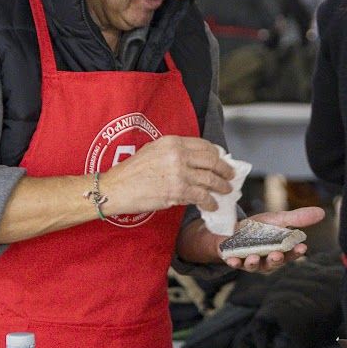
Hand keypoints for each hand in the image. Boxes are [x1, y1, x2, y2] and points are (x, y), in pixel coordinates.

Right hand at [102, 136, 234, 213]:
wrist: (116, 188)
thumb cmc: (131, 172)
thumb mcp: (152, 150)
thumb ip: (173, 152)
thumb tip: (194, 160)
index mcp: (172, 142)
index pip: (204, 145)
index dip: (216, 154)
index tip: (221, 160)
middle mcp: (178, 155)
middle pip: (212, 161)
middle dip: (225, 169)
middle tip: (230, 175)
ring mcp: (179, 173)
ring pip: (210, 179)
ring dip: (221, 186)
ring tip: (226, 190)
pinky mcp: (178, 191)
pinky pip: (202, 196)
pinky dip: (210, 202)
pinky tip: (212, 205)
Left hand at [221, 208, 324, 271]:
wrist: (232, 228)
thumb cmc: (258, 227)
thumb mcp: (278, 219)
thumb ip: (297, 218)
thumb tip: (321, 212)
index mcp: (280, 251)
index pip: (291, 254)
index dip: (296, 252)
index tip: (302, 247)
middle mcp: (266, 261)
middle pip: (273, 263)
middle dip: (275, 260)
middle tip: (276, 255)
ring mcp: (250, 262)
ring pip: (254, 266)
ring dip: (254, 263)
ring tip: (254, 257)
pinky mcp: (234, 260)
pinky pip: (234, 263)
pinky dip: (233, 262)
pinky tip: (231, 259)